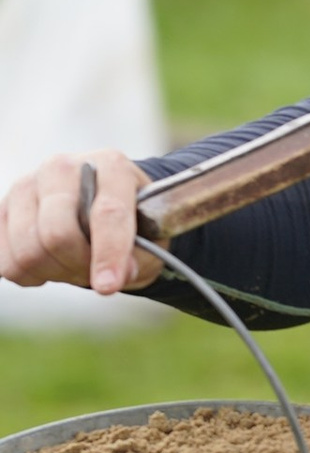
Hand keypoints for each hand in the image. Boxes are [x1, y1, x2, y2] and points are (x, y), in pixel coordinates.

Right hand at [0, 150, 159, 294]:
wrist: (99, 205)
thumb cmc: (130, 222)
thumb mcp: (151, 237)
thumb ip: (138, 257)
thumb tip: (108, 279)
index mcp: (110, 166)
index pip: (107, 213)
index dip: (108, 253)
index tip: (108, 287)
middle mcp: (63, 167)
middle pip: (58, 234)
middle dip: (79, 266)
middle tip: (96, 273)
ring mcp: (27, 185)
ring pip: (28, 251)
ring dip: (55, 272)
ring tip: (74, 265)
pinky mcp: (2, 209)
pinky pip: (6, 260)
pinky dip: (29, 274)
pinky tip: (50, 263)